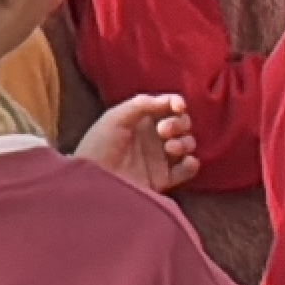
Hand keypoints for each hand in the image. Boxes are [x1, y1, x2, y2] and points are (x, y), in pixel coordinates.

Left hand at [73, 92, 199, 195]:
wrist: (92, 183)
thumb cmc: (98, 146)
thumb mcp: (114, 117)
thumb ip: (141, 104)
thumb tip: (169, 100)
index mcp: (141, 120)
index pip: (168, 107)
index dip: (176, 104)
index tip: (177, 107)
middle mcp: (153, 137)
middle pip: (181, 123)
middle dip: (178, 123)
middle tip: (163, 131)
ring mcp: (160, 158)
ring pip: (187, 143)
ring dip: (185, 142)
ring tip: (170, 148)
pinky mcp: (164, 179)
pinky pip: (188, 169)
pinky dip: (192, 163)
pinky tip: (184, 161)